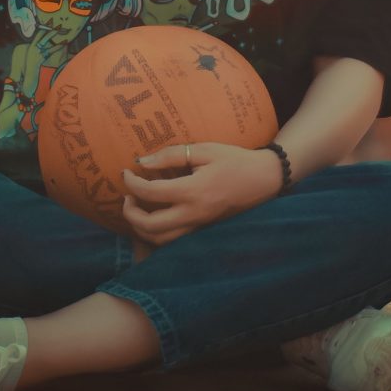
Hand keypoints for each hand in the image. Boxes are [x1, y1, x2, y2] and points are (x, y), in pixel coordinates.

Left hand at [120, 142, 281, 247]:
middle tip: (128, 196)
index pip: (151, 193)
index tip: (126, 172)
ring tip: (138, 206)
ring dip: (141, 227)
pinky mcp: (203, 230)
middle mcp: (194, 214)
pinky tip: (156, 214)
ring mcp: (199, 226)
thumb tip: (142, 162)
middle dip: (130, 213)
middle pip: (150, 226)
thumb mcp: (204, 150)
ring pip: (160, 240)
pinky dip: (157, 232)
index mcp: (194, 191)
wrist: (264, 179)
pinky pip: (173, 239)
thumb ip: (171, 156)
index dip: (132, 183)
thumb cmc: (234, 160)